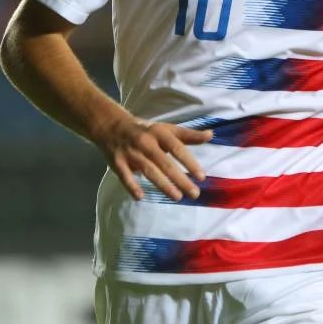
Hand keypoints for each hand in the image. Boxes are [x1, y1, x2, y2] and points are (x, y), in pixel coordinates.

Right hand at [96, 116, 212, 201]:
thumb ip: (188, 135)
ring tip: (178, 197)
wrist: (112, 126)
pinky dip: (132, 186)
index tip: (202, 177)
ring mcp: (131, 153)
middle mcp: (146, 142)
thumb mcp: (166, 129)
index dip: (189, 162)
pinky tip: (141, 197)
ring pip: (149, 171)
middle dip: (180, 179)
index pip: (177, 148)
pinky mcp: (117, 162)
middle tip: (195, 194)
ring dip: (163, 185)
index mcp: (159, 133)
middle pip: (165, 163)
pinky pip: (125, 176)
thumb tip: (210, 135)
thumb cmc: (146, 130)